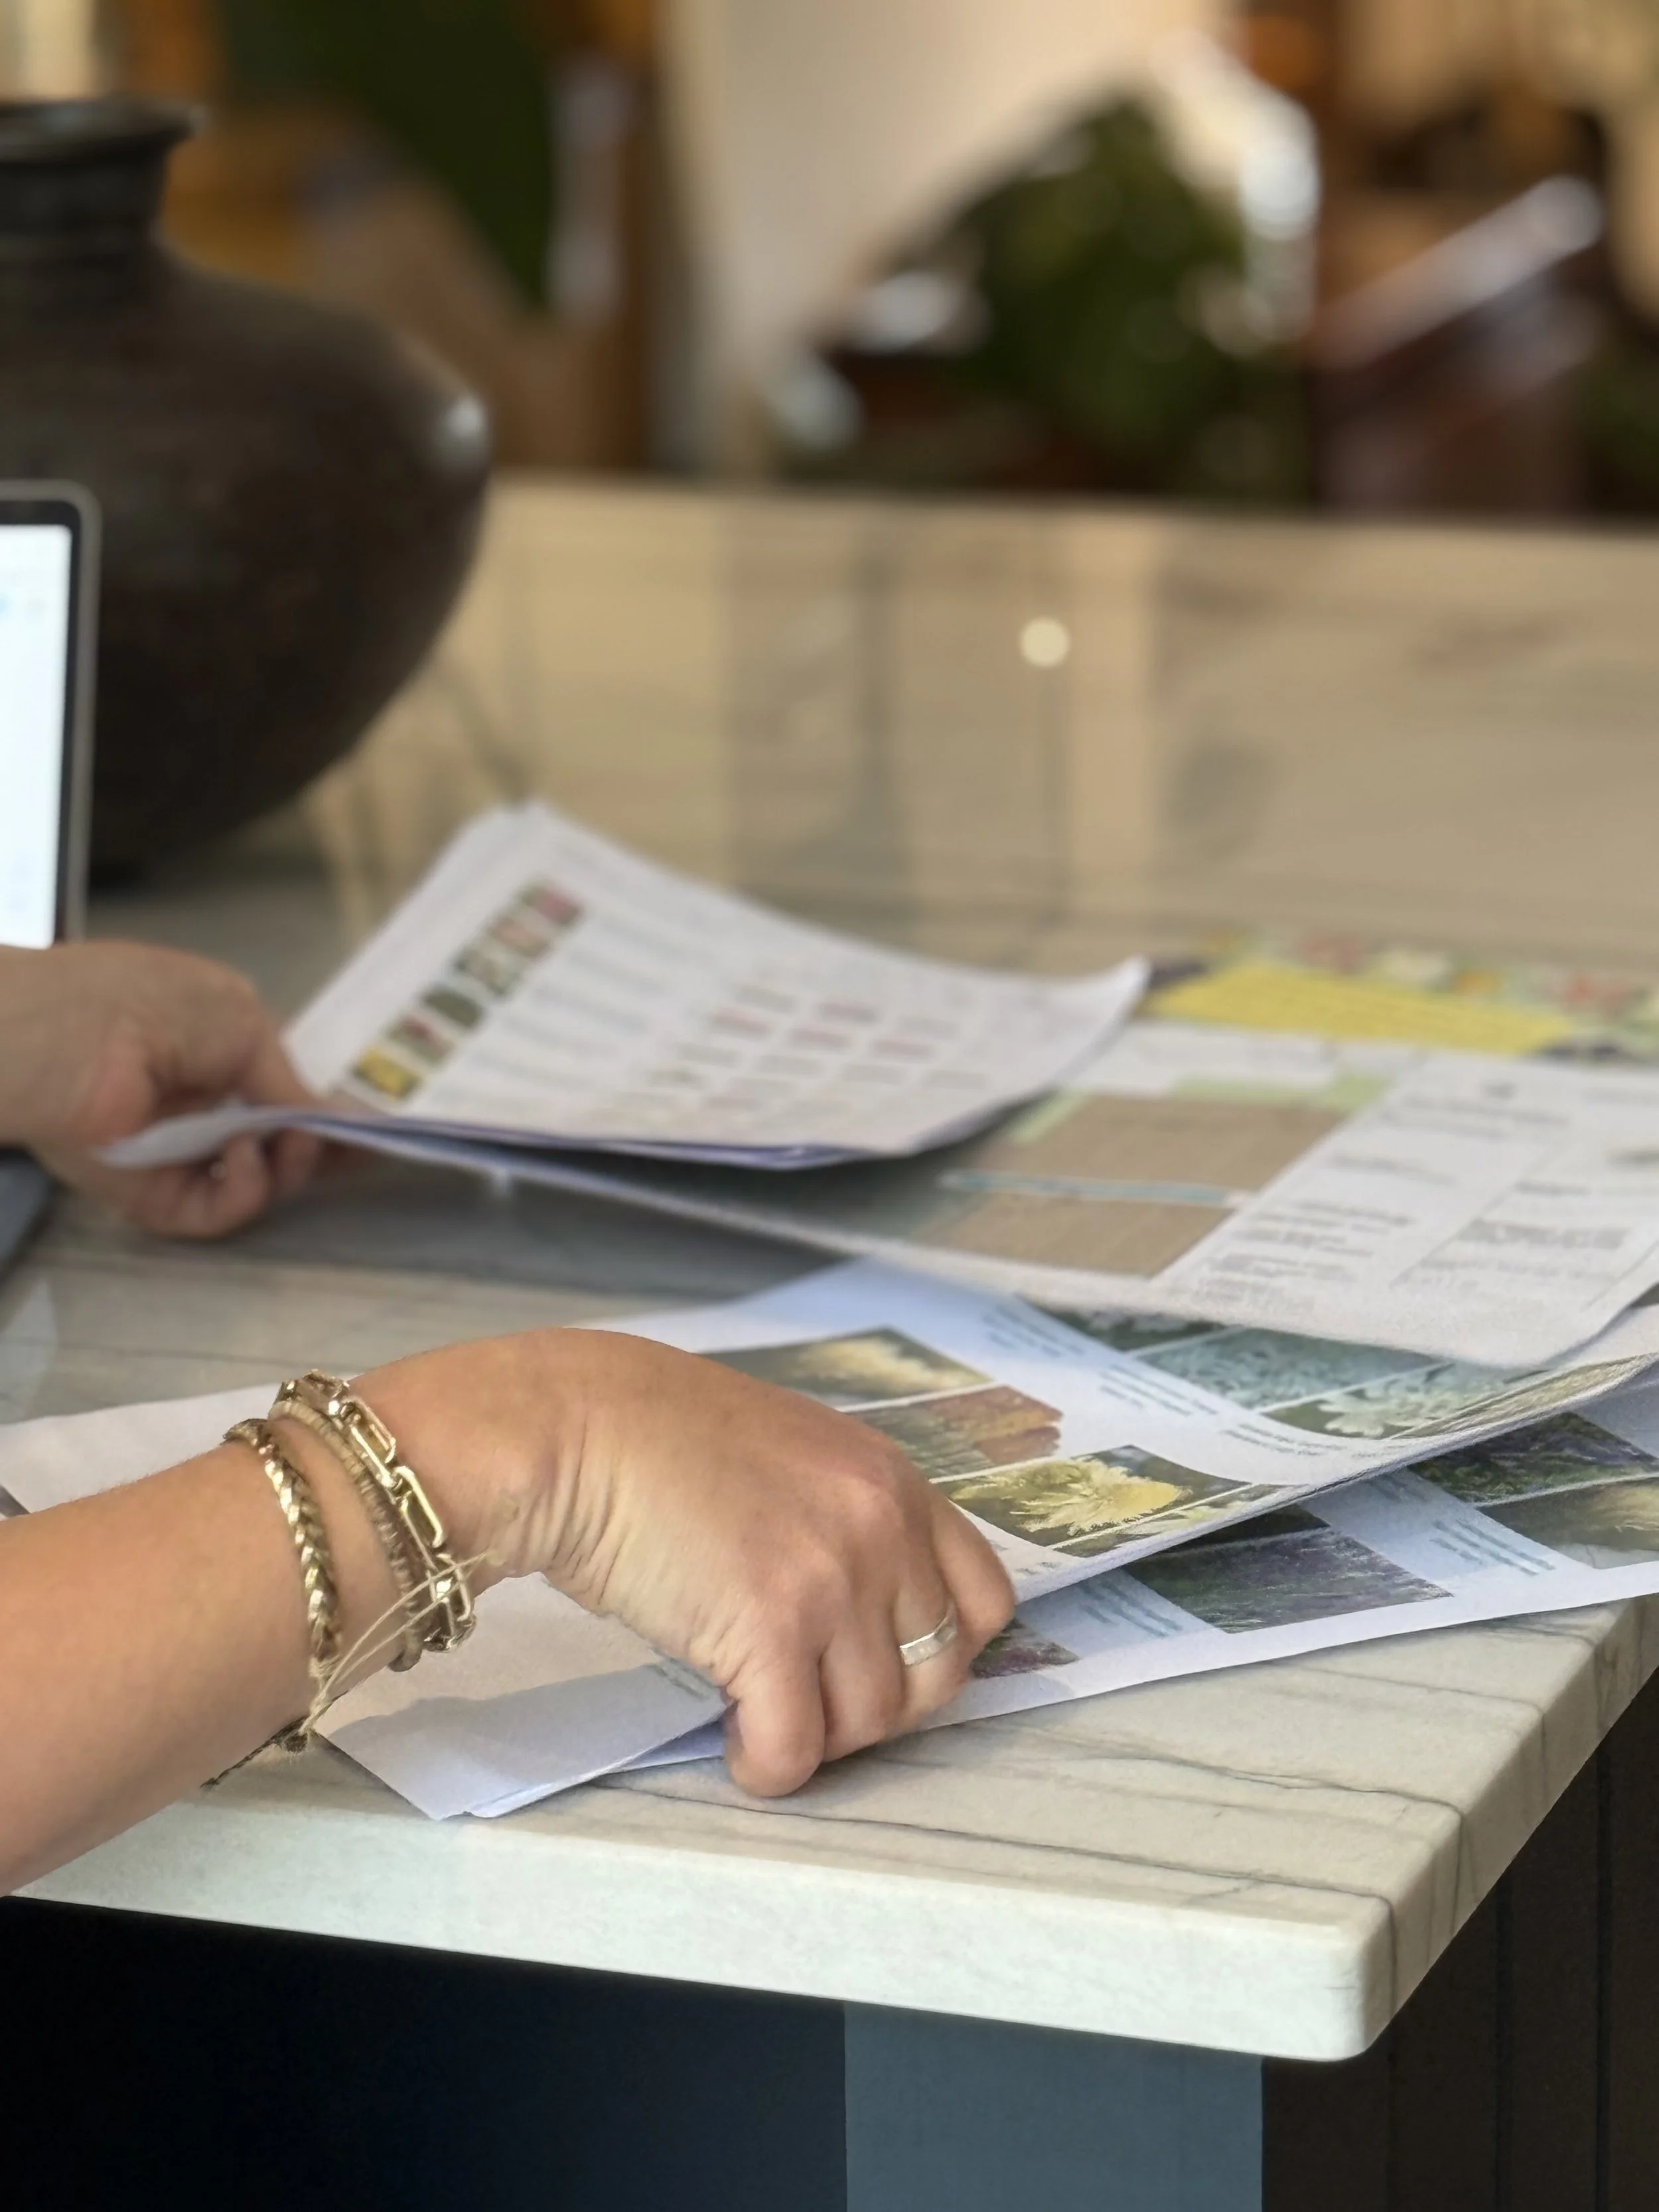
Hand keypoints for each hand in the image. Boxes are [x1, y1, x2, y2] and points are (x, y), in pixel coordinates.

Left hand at [0, 942, 319, 1236]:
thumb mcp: (242, 1021)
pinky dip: (246, 1190)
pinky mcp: (157, 1198)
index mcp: (221, 1058)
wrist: (64, 1034)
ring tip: (284, 1141)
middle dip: (321, 1149)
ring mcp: (183, 1158)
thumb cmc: (147, 1003)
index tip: (374, 1131)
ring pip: (261, 1187)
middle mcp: (205, 1111)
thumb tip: (332, 1121)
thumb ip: (289, 1080)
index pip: (286, 1100)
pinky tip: (242, 1156)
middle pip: (283, 1152)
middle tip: (348, 1145)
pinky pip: (220, 1213)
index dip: (331, 1117)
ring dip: (288, 1167)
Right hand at [354, 1328, 1016, 1795]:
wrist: (575, 1430)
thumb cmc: (658, 1439)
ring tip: (759, 1711)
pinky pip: (796, 1747)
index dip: (938, 1651)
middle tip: (814, 1701)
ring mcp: (831, 1578)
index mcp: (892, 1479)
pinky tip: (734, 1742)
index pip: (985, 1599)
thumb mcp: (793, 1452)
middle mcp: (880, 1525)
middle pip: (936, 1674)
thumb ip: (846, 1518)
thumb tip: (866, 1617)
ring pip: (868, 1722)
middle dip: (877, 1707)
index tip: (882, 1665)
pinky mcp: (767, 1630)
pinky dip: (768, 1767)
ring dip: (816, 1738)